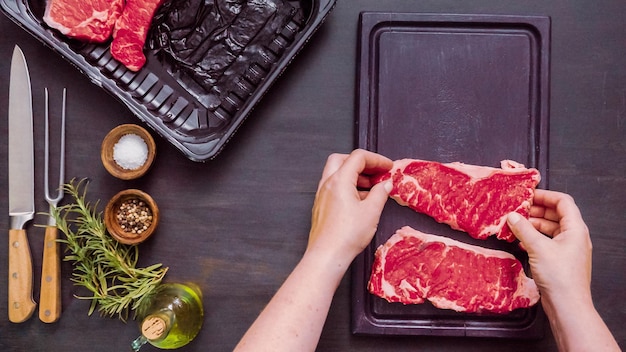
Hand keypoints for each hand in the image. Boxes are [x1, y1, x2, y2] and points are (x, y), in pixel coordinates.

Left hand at [308, 149, 392, 259]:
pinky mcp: (321, 206)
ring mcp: (322, 195)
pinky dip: (347, 186)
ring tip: (372, 187)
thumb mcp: (371, 212)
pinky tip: (360, 200)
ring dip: (355, 175)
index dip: (376, 159)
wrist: (326, 255)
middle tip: (377, 172)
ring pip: (337, 173)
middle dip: (362, 163)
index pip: (358, 157)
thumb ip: (381, 193)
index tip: (388, 167)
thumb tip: (386, 184)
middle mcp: (327, 184)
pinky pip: (334, 187)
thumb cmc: (347, 235)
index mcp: (339, 180)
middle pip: (343, 160)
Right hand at [506, 189, 591, 303]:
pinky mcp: (561, 260)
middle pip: (556, 214)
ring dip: (533, 225)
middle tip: (518, 210)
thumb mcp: (538, 247)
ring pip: (550, 229)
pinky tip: (520, 242)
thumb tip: (512, 217)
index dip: (545, 195)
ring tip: (515, 225)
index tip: (528, 195)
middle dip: (536, 211)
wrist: (568, 305)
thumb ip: (523, 229)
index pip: (563, 202)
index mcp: (575, 229)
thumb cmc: (559, 276)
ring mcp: (568, 249)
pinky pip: (547, 242)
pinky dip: (534, 238)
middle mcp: (574, 236)